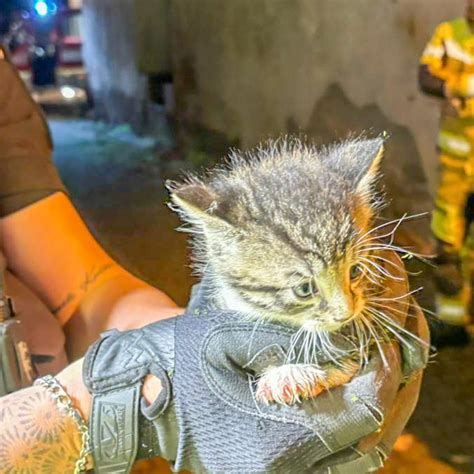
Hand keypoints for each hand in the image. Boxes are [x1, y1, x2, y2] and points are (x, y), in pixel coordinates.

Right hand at [83, 282, 427, 472]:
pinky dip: (349, 428)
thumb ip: (297, 343)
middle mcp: (284, 472)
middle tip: (384, 349)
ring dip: (372, 411)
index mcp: (276, 440)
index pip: (363, 411)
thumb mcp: (235, 339)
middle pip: (369, 440)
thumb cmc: (181, 359)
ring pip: (357, 456)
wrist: (139, 395)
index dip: (382, 371)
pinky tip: (344, 394)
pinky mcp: (271, 472)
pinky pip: (332, 460)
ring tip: (370, 370)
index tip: (378, 336)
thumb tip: (348, 339)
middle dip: (386, 391)